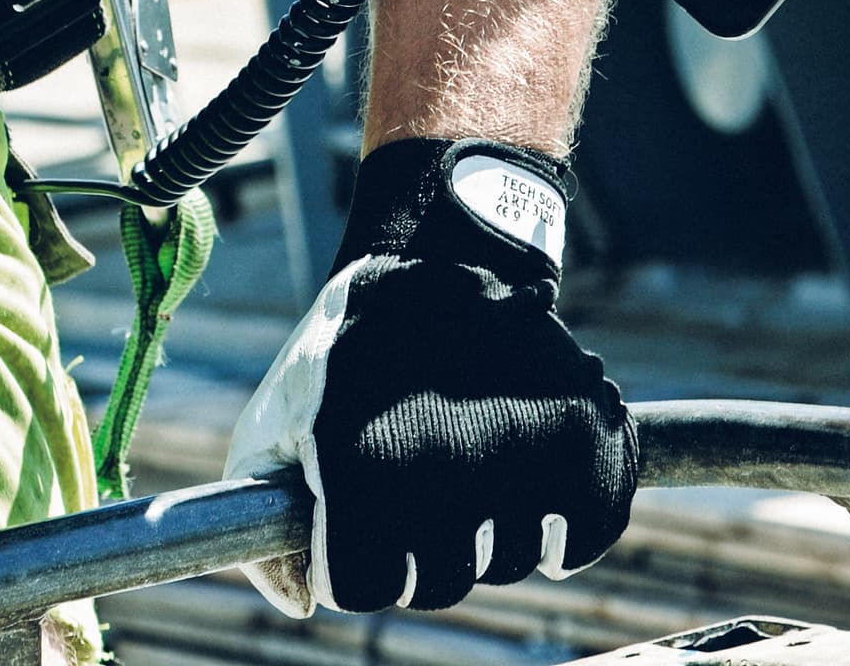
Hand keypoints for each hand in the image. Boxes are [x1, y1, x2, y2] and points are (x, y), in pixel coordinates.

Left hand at [225, 138, 637, 613]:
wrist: (439, 245)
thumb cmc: (348, 342)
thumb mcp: (277, 413)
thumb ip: (264, 521)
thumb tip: (302, 603)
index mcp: (355, 462)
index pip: (361, 586)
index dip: (359, 568)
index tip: (366, 536)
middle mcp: (440, 464)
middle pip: (439, 582)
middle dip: (423, 558)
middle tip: (421, 508)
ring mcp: (517, 448)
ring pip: (508, 561)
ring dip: (490, 539)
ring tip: (471, 482)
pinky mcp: (583, 430)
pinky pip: (585, 530)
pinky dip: (570, 535)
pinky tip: (543, 511)